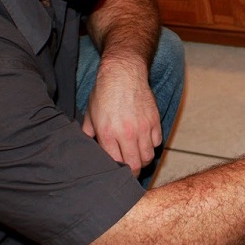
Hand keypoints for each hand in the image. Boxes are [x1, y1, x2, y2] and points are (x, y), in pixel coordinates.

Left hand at [81, 61, 160, 176]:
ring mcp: (143, 127)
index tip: (117, 170)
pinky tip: (145, 141)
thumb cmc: (104, 92)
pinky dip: (151, 145)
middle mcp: (127, 133)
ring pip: (148, 156)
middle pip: (135, 165)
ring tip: (138, 156)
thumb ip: (89, 132)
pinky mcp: (154, 120)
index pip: (116, 164)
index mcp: (108, 134)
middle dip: (132, 171)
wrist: (123, 73)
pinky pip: (157, 142)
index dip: (117, 170)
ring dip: (143, 159)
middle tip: (130, 170)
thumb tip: (88, 145)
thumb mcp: (90, 113)